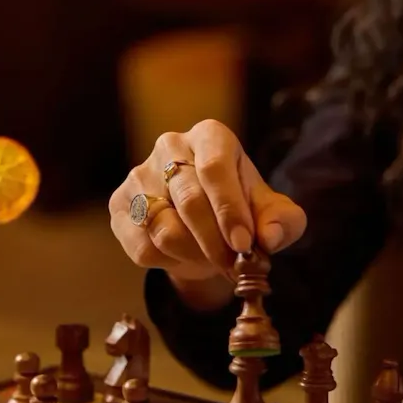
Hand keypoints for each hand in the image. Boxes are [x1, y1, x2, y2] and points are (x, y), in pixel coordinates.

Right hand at [109, 120, 306, 282]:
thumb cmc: (239, 210)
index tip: (243, 243)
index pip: (214, 168)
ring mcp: (139, 176)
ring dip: (193, 255)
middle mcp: (170, 146)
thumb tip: (270, 237)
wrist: (200, 223)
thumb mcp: (270, 214)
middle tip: (232, 266)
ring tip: (212, 261)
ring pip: (163, 228)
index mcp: (210, 136)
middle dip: (214, 242)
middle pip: (189, 201)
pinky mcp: (120, 206)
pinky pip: (142, 247)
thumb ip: (282, 222)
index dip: (229, 209)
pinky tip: (183, 256)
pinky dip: (168, 262)